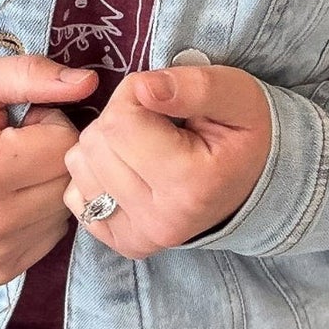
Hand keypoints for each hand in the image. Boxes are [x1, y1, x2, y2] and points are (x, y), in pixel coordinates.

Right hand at [0, 55, 97, 284]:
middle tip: (16, 149)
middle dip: (51, 157)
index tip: (21, 125)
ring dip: (46, 188)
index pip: (65, 144)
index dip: (49, 126)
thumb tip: (88, 83)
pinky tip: (9, 202)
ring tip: (11, 175)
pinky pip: (50, 237)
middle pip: (68, 180)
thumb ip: (31, 74)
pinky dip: (38, 216)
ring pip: (62, 210)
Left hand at [61, 65, 272, 258]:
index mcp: (190, 185)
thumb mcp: (236, 94)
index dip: (134, 95)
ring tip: (144, 146)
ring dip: (104, 145)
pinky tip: (129, 169)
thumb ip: (193, 86)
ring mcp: (139, 238)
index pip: (120, 122)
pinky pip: (75, 194)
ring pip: (79, 165)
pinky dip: (95, 174)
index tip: (162, 100)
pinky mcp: (122, 242)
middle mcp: (162, 221)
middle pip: (95, 144)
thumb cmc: (242, 133)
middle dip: (118, 119)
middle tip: (156, 123)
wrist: (253, 182)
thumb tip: (143, 88)